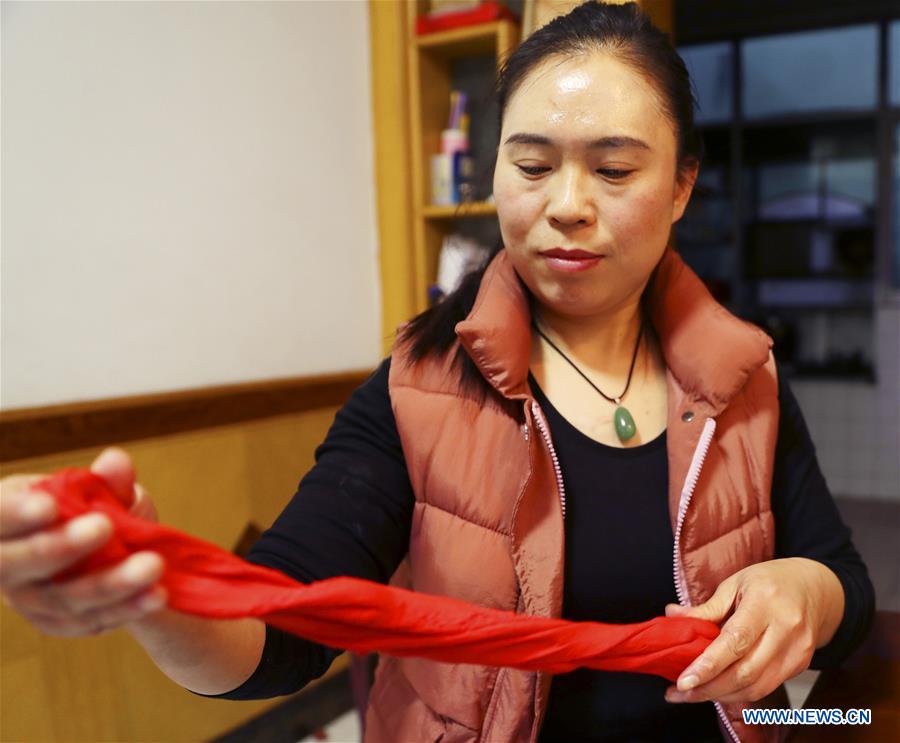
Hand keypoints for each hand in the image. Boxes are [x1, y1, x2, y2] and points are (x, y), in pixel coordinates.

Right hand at [0, 447, 166, 635]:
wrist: (100, 548)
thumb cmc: (88, 509)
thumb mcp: (96, 489)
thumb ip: (106, 479)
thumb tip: (116, 462)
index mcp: (2, 520)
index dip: (14, 514)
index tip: (49, 506)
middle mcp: (5, 564)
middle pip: (15, 564)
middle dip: (59, 547)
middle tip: (104, 526)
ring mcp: (29, 599)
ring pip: (60, 598)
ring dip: (109, 583)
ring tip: (153, 565)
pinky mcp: (59, 622)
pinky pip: (89, 620)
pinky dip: (126, 608)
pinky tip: (156, 595)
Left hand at [663, 557, 844, 704]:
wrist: (815, 588)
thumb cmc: (770, 581)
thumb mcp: (735, 583)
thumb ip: (707, 607)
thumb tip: (672, 616)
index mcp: (765, 603)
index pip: (735, 641)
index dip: (708, 665)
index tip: (684, 681)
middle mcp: (786, 630)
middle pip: (745, 672)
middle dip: (708, 688)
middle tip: (679, 692)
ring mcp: (797, 651)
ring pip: (756, 687)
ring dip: (720, 695)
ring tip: (692, 693)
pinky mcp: (800, 666)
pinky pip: (765, 687)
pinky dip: (738, 692)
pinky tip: (718, 688)